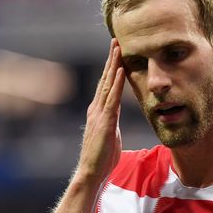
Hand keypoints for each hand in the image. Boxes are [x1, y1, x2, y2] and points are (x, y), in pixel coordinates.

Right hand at [76, 39, 124, 180]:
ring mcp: (99, 113)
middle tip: (116, 40)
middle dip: (111, 59)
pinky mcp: (105, 121)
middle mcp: (97, 108)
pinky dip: (117, 83)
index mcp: (99, 111)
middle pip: (105, 79)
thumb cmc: (101, 157)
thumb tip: (114, 115)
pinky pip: (112, 98)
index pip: (106, 85)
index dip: (111, 68)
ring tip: (118, 48)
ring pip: (108, 84)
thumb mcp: (110, 134)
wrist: (91, 172)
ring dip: (113, 65)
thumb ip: (111, 122)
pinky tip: (121, 70)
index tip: (116, 52)